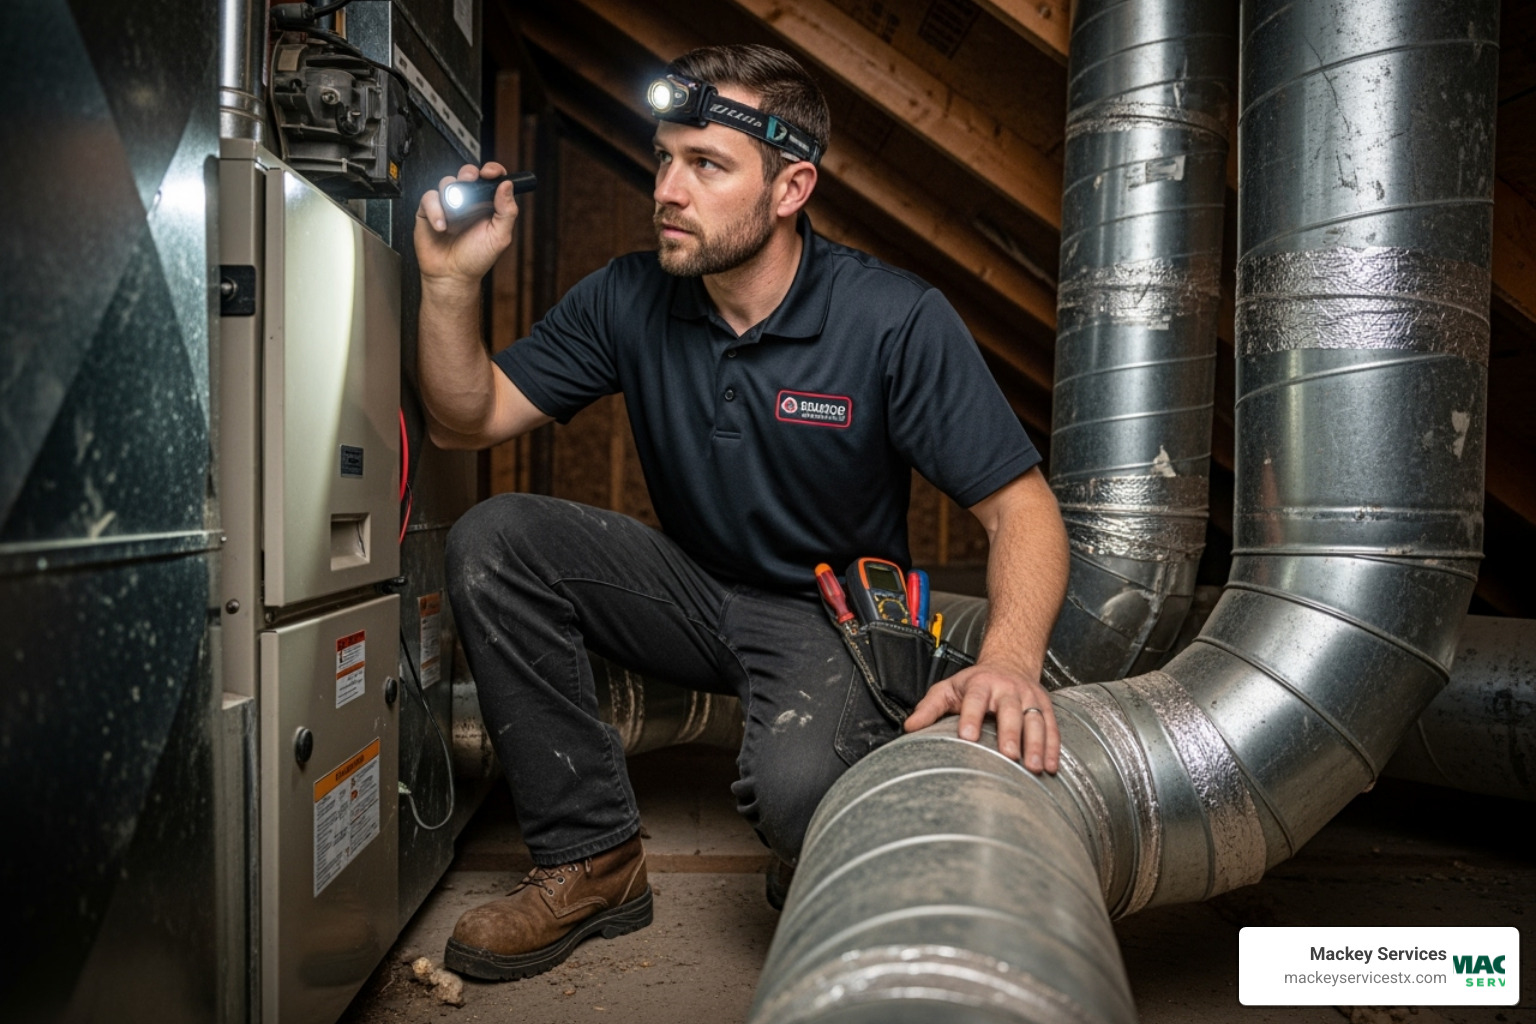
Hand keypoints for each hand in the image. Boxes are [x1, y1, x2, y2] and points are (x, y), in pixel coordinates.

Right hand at [414, 162, 518, 287]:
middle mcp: (467, 202)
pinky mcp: (429, 211)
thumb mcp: (499, 237)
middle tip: (470, 181)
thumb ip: (507, 212)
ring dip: (452, 195)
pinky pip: (429, 198)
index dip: (492, 170)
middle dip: (469, 173)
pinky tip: (442, 226)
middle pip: (467, 174)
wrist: (452, 276)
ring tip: (454, 216)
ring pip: (447, 182)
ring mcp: (448, 205)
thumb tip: (507, 187)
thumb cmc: (475, 259)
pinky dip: (435, 210)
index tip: (492, 173)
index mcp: (486, 205)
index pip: (490, 179)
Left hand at [903, 661, 1059, 773]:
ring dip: (1037, 744)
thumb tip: (909, 727)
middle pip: (1011, 710)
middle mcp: (1007, 689)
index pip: (975, 699)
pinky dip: (1053, 747)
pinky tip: (1052, 767)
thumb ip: (929, 708)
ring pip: (1035, 720)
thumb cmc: (974, 684)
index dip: (971, 716)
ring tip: (1035, 767)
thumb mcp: (948, 689)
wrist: (1008, 663)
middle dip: (1011, 733)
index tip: (968, 736)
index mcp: (981, 684)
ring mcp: (1029, 698)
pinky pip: (1052, 727)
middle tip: (1010, 755)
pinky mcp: (1045, 707)